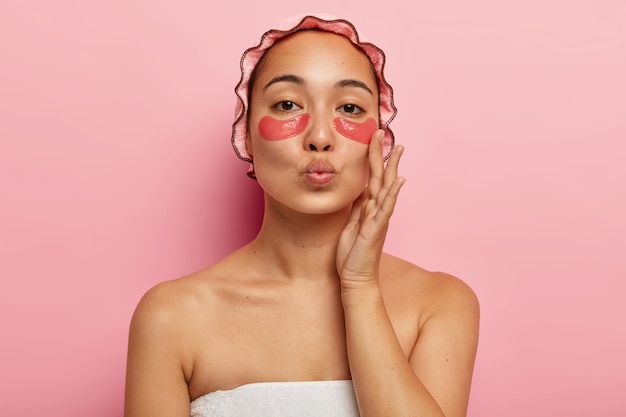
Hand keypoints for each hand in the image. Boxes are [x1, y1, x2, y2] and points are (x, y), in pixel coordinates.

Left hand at [336, 130, 404, 289]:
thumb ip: (358, 207)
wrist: (356, 277)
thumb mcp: (352, 224)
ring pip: (387, 187)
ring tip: (397, 149)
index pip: (373, 177)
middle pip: (382, 176)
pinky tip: (400, 180)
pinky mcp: (377, 228)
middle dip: (382, 153)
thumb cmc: (353, 253)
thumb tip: (359, 190)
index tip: (372, 138)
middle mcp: (378, 209)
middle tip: (382, 132)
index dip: (373, 157)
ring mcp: (380, 218)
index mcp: (370, 207)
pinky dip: (393, 193)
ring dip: (393, 167)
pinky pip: (387, 208)